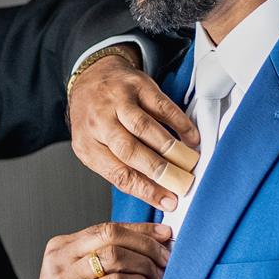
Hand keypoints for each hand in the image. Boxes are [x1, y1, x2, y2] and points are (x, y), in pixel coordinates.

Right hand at [17, 221, 171, 278]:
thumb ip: (104, 260)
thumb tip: (148, 245)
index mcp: (61, 247)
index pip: (106, 227)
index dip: (140, 229)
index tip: (164, 235)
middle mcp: (60, 260)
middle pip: (111, 235)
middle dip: (146, 244)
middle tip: (166, 258)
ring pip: (114, 256)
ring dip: (145, 265)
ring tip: (158, 277)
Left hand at [67, 53, 199, 210]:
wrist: (91, 78)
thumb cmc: (96, 119)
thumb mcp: (96, 148)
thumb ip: (122, 169)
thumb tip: (158, 193)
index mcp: (87, 145)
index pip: (118, 174)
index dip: (146, 190)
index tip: (168, 201)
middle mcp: (99, 122)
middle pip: (131, 151)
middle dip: (160, 171)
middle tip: (182, 184)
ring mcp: (117, 101)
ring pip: (146, 128)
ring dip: (171, 148)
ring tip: (189, 163)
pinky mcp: (137, 85)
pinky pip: (162, 106)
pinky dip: (180, 123)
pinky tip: (191, 137)